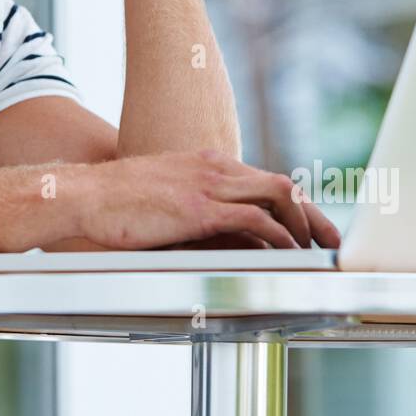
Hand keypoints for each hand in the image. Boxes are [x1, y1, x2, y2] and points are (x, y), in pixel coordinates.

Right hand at [69, 149, 341, 251]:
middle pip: (282, 184)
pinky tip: (288, 251)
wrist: (83, 195)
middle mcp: (214, 168)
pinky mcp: (198, 208)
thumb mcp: (163, 198)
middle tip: (331, 239)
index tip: (312, 224)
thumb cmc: (115, 202)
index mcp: (206, 163)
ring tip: (317, 249)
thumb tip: (221, 237)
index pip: (264, 179)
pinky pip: (253, 219)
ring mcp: (208, 185)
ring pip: (277, 195)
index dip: (295, 203)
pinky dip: (278, 234)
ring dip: (304, 223)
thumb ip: (195, 210)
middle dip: (312, 213)